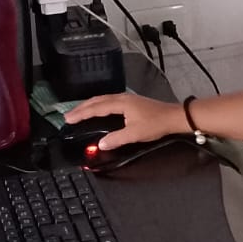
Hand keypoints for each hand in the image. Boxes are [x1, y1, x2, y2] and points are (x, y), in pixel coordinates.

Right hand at [64, 92, 186, 149]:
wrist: (174, 117)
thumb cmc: (156, 124)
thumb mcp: (135, 134)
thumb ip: (116, 139)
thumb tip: (101, 144)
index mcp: (121, 103)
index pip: (96, 108)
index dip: (81, 113)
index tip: (69, 119)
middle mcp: (122, 98)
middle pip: (96, 100)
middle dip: (81, 108)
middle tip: (68, 115)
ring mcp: (127, 98)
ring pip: (102, 99)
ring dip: (89, 105)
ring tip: (78, 112)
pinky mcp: (131, 102)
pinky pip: (108, 101)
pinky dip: (98, 105)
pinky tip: (97, 110)